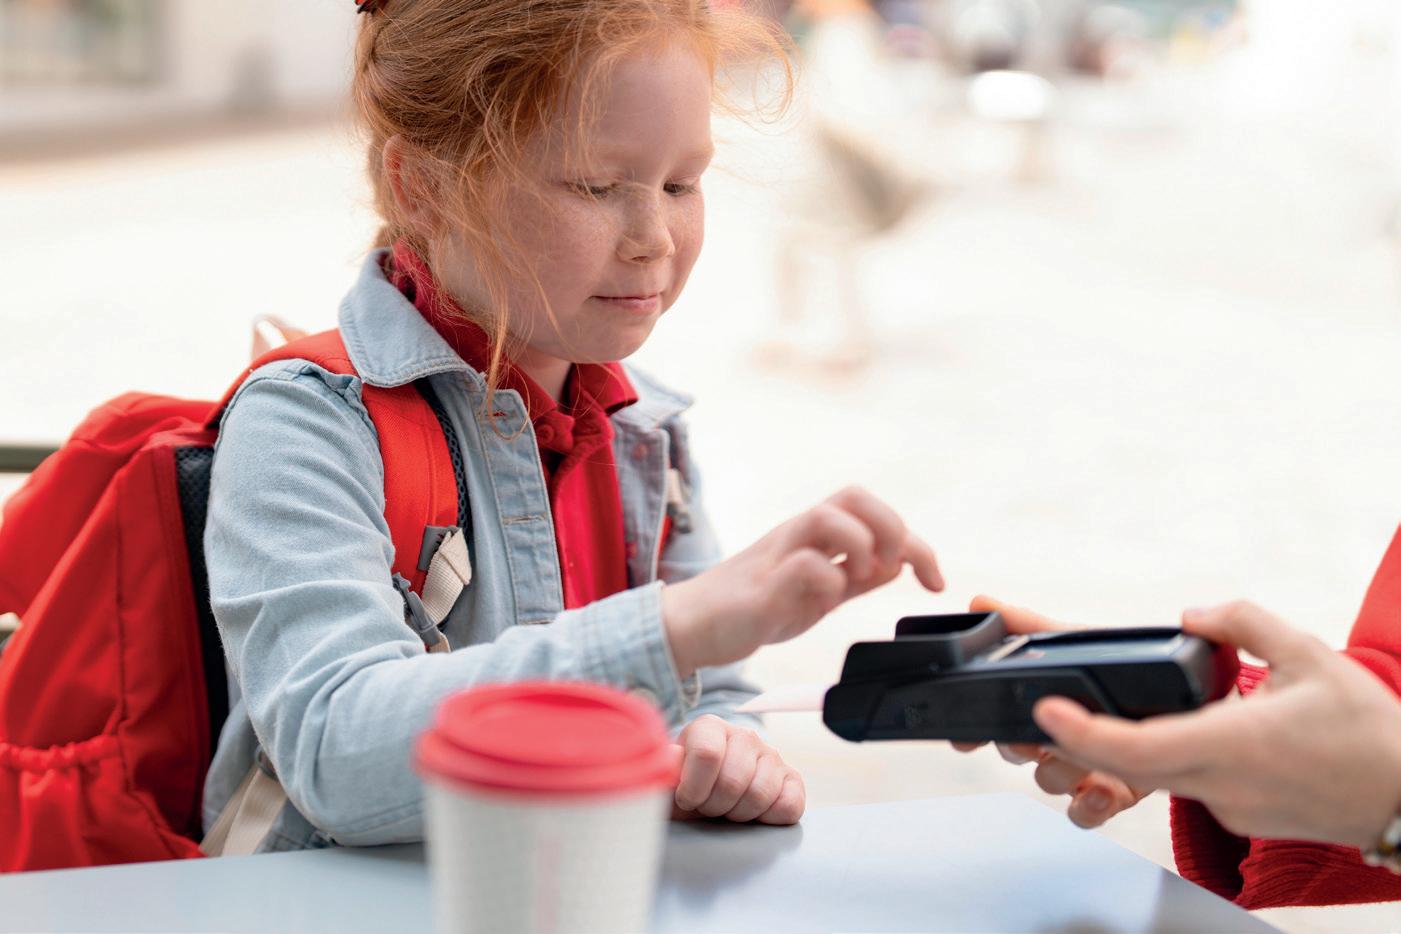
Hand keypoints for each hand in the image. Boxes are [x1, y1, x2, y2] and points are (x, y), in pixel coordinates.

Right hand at [662, 486, 942, 677]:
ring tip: (861, 579)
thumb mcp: (817, 592)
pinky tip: (826, 602)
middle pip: (853, 496)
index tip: (935, 582)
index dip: (915, 541)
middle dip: (891, 527)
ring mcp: (778, 555)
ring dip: (861, 545)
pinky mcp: (761, 586)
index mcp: (814, 536)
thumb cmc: (753, 607)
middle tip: (897, 568)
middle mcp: (798, 535)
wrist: (691, 628)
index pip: (870, 510)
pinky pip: (802, 565)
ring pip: (827, 516)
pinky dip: (828, 581)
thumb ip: (855, 577)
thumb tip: (897, 564)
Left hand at [669, 715, 805, 824]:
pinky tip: (752, 813)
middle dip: (714, 806)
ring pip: (759, 795)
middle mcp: (744, 735)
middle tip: (707, 807)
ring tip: (727, 808)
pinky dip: (768, 819)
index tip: (686, 800)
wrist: (707, 794)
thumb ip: (665, 769)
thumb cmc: (684, 788)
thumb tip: (674, 756)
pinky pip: (788, 806)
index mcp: (709, 728)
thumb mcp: (666, 780)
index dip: (693, 789)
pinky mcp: (792, 778)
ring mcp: (771, 755)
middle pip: (733, 781)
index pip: (707, 755)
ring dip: (738, 814)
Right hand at [951, 595, 1151, 828]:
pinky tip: (1102, 788)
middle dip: (1019, 747)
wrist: (1189, 694)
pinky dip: (1090, 805)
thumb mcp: (1074, 640)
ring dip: (1059, 772)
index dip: (975, 733)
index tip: (967, 737)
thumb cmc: (1122, 668)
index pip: (994, 721)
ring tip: (1078, 757)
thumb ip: (1027, 624)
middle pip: (1017, 753)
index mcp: (1042, 703)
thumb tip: (979, 602)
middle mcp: (1056, 739)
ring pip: (1049, 782)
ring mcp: (1084, 767)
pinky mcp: (1117, 791)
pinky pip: (1088, 813)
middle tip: (1029, 738)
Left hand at [1035, 601, 1400, 846]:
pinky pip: (1182, 783)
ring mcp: (1224, 806)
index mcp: (1229, 745)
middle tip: (1042, 703)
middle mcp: (1217, 784)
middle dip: (1076, 737)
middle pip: (1124, 765)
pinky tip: (1159, 728)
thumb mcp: (1310, 654)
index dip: (1080, 732)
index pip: (1132, 748)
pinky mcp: (1235, 816)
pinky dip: (1160, 757)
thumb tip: (1193, 614)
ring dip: (1115, 748)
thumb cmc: (1368, 732)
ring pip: (1149, 776)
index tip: (1044, 709)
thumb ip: (1244, 622)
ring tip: (1084, 712)